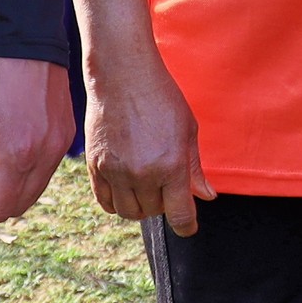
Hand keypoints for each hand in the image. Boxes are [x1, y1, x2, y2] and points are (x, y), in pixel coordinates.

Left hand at [0, 54, 71, 223]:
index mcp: (17, 153)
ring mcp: (59, 145)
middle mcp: (45, 154)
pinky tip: (2, 149)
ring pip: (31, 191)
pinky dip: (21, 173)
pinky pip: (43, 171)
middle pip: (15, 206)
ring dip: (3, 188)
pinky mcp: (65, 134)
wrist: (25, 38)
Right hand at [84, 48, 215, 232]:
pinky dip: (116, 202)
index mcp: (171, 165)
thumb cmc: (162, 98)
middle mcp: (142, 173)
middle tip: (166, 186)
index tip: (188, 226)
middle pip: (153, 213)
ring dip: (140, 206)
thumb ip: (194, 167)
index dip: (187, 226)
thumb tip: (206, 196)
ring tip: (146, 186)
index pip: (180, 215)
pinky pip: (105, 202)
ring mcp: (116, 171)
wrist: (123, 76)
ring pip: (128, 212)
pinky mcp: (95, 166)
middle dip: (163, 205)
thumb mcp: (188, 129)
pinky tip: (126, 187)